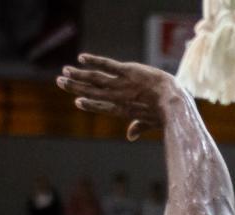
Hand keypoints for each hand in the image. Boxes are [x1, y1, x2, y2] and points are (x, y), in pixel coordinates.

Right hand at [57, 54, 182, 140]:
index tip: (77, 102)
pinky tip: (81, 58)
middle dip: (75, 87)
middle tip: (60, 82)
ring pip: (95, 78)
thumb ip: (139, 127)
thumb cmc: (167, 113)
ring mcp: (122, 85)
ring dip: (78, 75)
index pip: (101, 107)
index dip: (89, 105)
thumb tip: (130, 136)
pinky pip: (107, 64)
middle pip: (92, 92)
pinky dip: (93, 61)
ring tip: (64, 71)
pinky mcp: (128, 72)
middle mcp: (118, 98)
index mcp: (123, 111)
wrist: (174, 102)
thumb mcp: (151, 122)